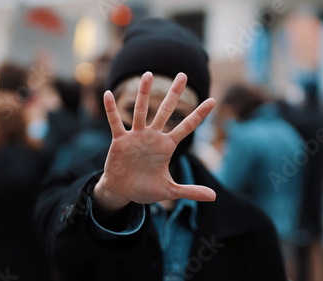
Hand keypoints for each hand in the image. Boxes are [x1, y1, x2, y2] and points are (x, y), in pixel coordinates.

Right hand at [93, 72, 215, 211]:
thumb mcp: (170, 191)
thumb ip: (191, 191)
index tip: (213, 100)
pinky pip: (115, 122)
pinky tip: (108, 94)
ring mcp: (136, 136)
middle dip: (174, 93)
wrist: (123, 191)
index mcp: (167, 146)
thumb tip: (214, 197)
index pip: (187, 127)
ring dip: (144, 93)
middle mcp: (153, 137)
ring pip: (141, 111)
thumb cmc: (145, 188)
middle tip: (183, 74)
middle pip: (165, 110)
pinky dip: (111, 109)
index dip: (199, 114)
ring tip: (148, 74)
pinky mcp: (120, 140)